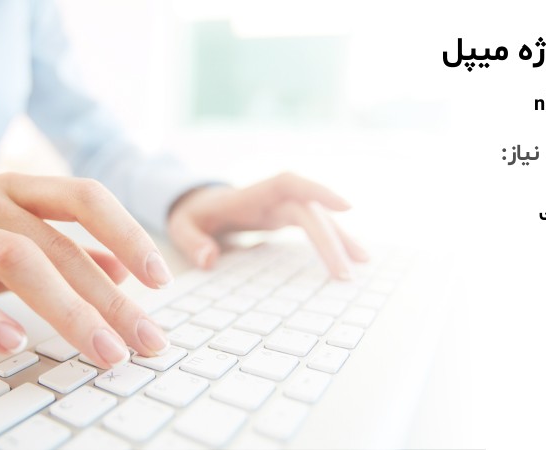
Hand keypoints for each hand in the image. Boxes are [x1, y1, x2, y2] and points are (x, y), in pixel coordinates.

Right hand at [0, 173, 171, 366]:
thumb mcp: (30, 247)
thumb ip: (76, 254)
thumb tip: (127, 273)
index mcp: (21, 190)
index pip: (85, 197)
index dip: (128, 233)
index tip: (160, 279)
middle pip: (56, 244)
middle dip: (107, 298)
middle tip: (140, 338)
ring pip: (12, 259)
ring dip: (64, 309)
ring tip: (98, 348)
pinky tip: (13, 342)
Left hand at [167, 172, 368, 277]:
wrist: (198, 204)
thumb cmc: (193, 214)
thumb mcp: (181, 226)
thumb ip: (191, 241)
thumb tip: (209, 259)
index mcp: (252, 194)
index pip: (290, 184)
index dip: (318, 191)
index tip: (347, 207)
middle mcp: (274, 197)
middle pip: (310, 211)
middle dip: (331, 239)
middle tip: (346, 273)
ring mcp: (283, 207)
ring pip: (320, 218)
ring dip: (342, 238)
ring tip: (364, 262)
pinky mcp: (288, 218)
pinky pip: (316, 226)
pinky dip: (333, 241)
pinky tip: (351, 258)